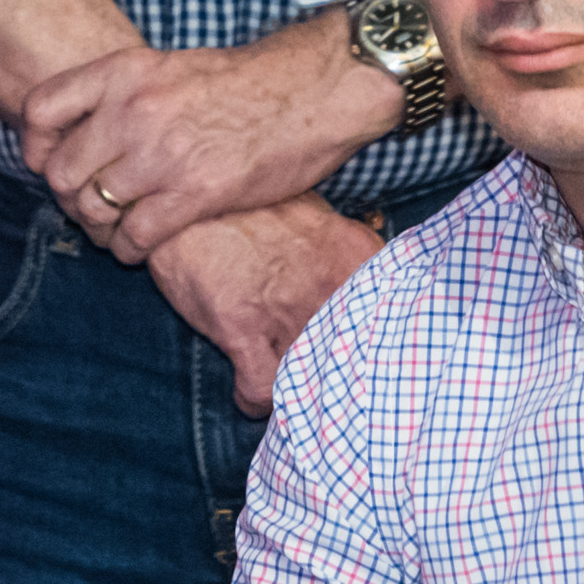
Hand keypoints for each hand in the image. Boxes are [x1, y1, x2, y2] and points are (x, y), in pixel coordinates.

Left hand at [24, 18, 383, 262]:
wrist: (311, 90)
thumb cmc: (244, 82)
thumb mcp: (169, 68)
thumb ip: (123, 94)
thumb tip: (84, 129)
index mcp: (123, 72)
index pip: (41, 111)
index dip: (34, 145)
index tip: (46, 161)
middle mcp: (133, 110)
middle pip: (60, 171)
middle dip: (68, 196)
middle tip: (88, 206)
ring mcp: (162, 153)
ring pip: (92, 208)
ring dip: (97, 228)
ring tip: (113, 230)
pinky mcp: (194, 193)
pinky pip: (134, 236)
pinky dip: (128, 251)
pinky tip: (138, 248)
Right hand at [147, 201, 381, 413]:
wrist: (186, 183)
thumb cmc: (249, 201)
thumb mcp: (312, 213)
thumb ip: (344, 249)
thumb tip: (365, 281)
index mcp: (355, 254)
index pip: (396, 320)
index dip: (381, 348)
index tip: (364, 360)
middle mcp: (330, 285)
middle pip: (356, 361)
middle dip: (341, 378)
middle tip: (325, 386)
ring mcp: (287, 309)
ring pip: (311, 381)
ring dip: (298, 391)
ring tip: (287, 390)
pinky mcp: (241, 326)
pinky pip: (261, 390)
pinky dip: (254, 400)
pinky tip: (249, 393)